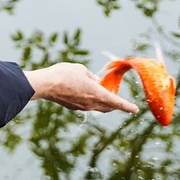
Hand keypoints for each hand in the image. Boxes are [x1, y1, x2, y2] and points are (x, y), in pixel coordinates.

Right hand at [24, 62, 139, 113]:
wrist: (44, 85)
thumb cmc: (64, 74)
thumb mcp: (81, 69)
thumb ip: (91, 76)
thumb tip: (94, 81)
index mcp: (97, 94)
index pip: (117, 102)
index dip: (127, 107)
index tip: (135, 110)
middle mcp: (91, 103)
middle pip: (108, 107)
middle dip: (115, 104)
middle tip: (118, 99)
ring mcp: (81, 107)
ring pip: (97, 107)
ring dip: (102, 102)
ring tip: (100, 93)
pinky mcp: (72, 107)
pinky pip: (86, 105)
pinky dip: (90, 100)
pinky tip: (83, 91)